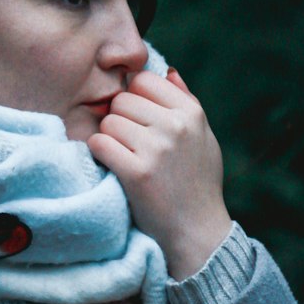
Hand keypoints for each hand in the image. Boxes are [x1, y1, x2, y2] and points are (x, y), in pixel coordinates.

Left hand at [86, 67, 232, 280]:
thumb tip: (167, 71)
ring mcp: (156, 149)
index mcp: (191, 113)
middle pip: (122, 100)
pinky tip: (113, 166)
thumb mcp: (204, 139)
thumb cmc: (198, 184)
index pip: (144, 80)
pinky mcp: (136, 172)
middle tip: (129, 144)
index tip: (137, 119)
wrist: (197, 232)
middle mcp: (175, 126)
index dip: (135, 98)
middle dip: (120, 119)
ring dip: (109, 139)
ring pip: (108, 122)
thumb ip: (186, 102)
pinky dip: (100, 154)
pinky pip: (99, 144)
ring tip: (124, 157)